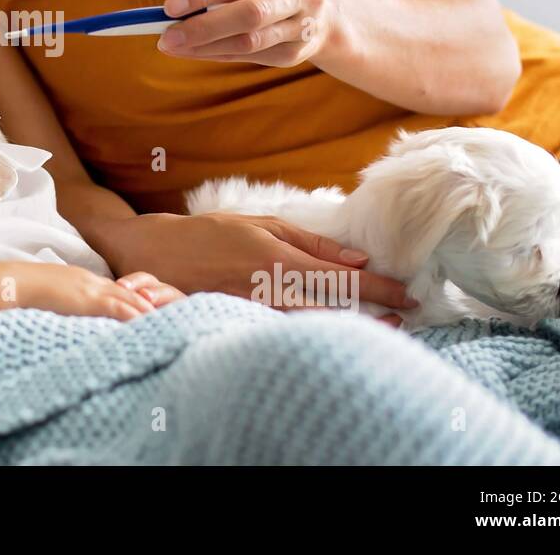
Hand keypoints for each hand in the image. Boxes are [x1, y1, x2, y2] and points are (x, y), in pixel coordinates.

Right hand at [10, 263, 158, 320]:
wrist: (14, 284)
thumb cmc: (23, 291)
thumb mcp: (47, 295)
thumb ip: (60, 302)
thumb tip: (62, 314)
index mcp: (80, 280)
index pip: (112, 289)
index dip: (130, 298)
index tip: (144, 307)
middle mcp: (90, 281)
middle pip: (126, 291)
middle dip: (145, 302)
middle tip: (165, 313)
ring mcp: (91, 289)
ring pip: (128, 298)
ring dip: (145, 310)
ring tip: (164, 321)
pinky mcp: (89, 300)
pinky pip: (119, 308)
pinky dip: (134, 315)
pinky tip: (147, 324)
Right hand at [103, 211, 417, 328]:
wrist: (153, 253)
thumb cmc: (209, 234)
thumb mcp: (260, 224)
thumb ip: (309, 242)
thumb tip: (357, 256)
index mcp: (276, 258)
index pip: (340, 278)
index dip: (378, 288)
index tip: (406, 295)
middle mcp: (267, 288)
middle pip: (333, 310)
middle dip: (373, 316)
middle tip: (402, 318)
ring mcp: (252, 311)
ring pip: (312, 328)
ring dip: (348, 328)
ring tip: (378, 328)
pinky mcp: (238, 325)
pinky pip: (283, 334)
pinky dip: (314, 335)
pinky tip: (331, 333)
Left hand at [157, 0, 335, 66]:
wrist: (326, 13)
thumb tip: (174, 10)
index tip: (169, 6)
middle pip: (248, 14)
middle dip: (202, 27)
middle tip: (166, 37)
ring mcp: (304, 25)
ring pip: (249, 41)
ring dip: (205, 46)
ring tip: (173, 46)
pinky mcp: (297, 52)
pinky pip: (250, 56)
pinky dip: (218, 54)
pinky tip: (194, 52)